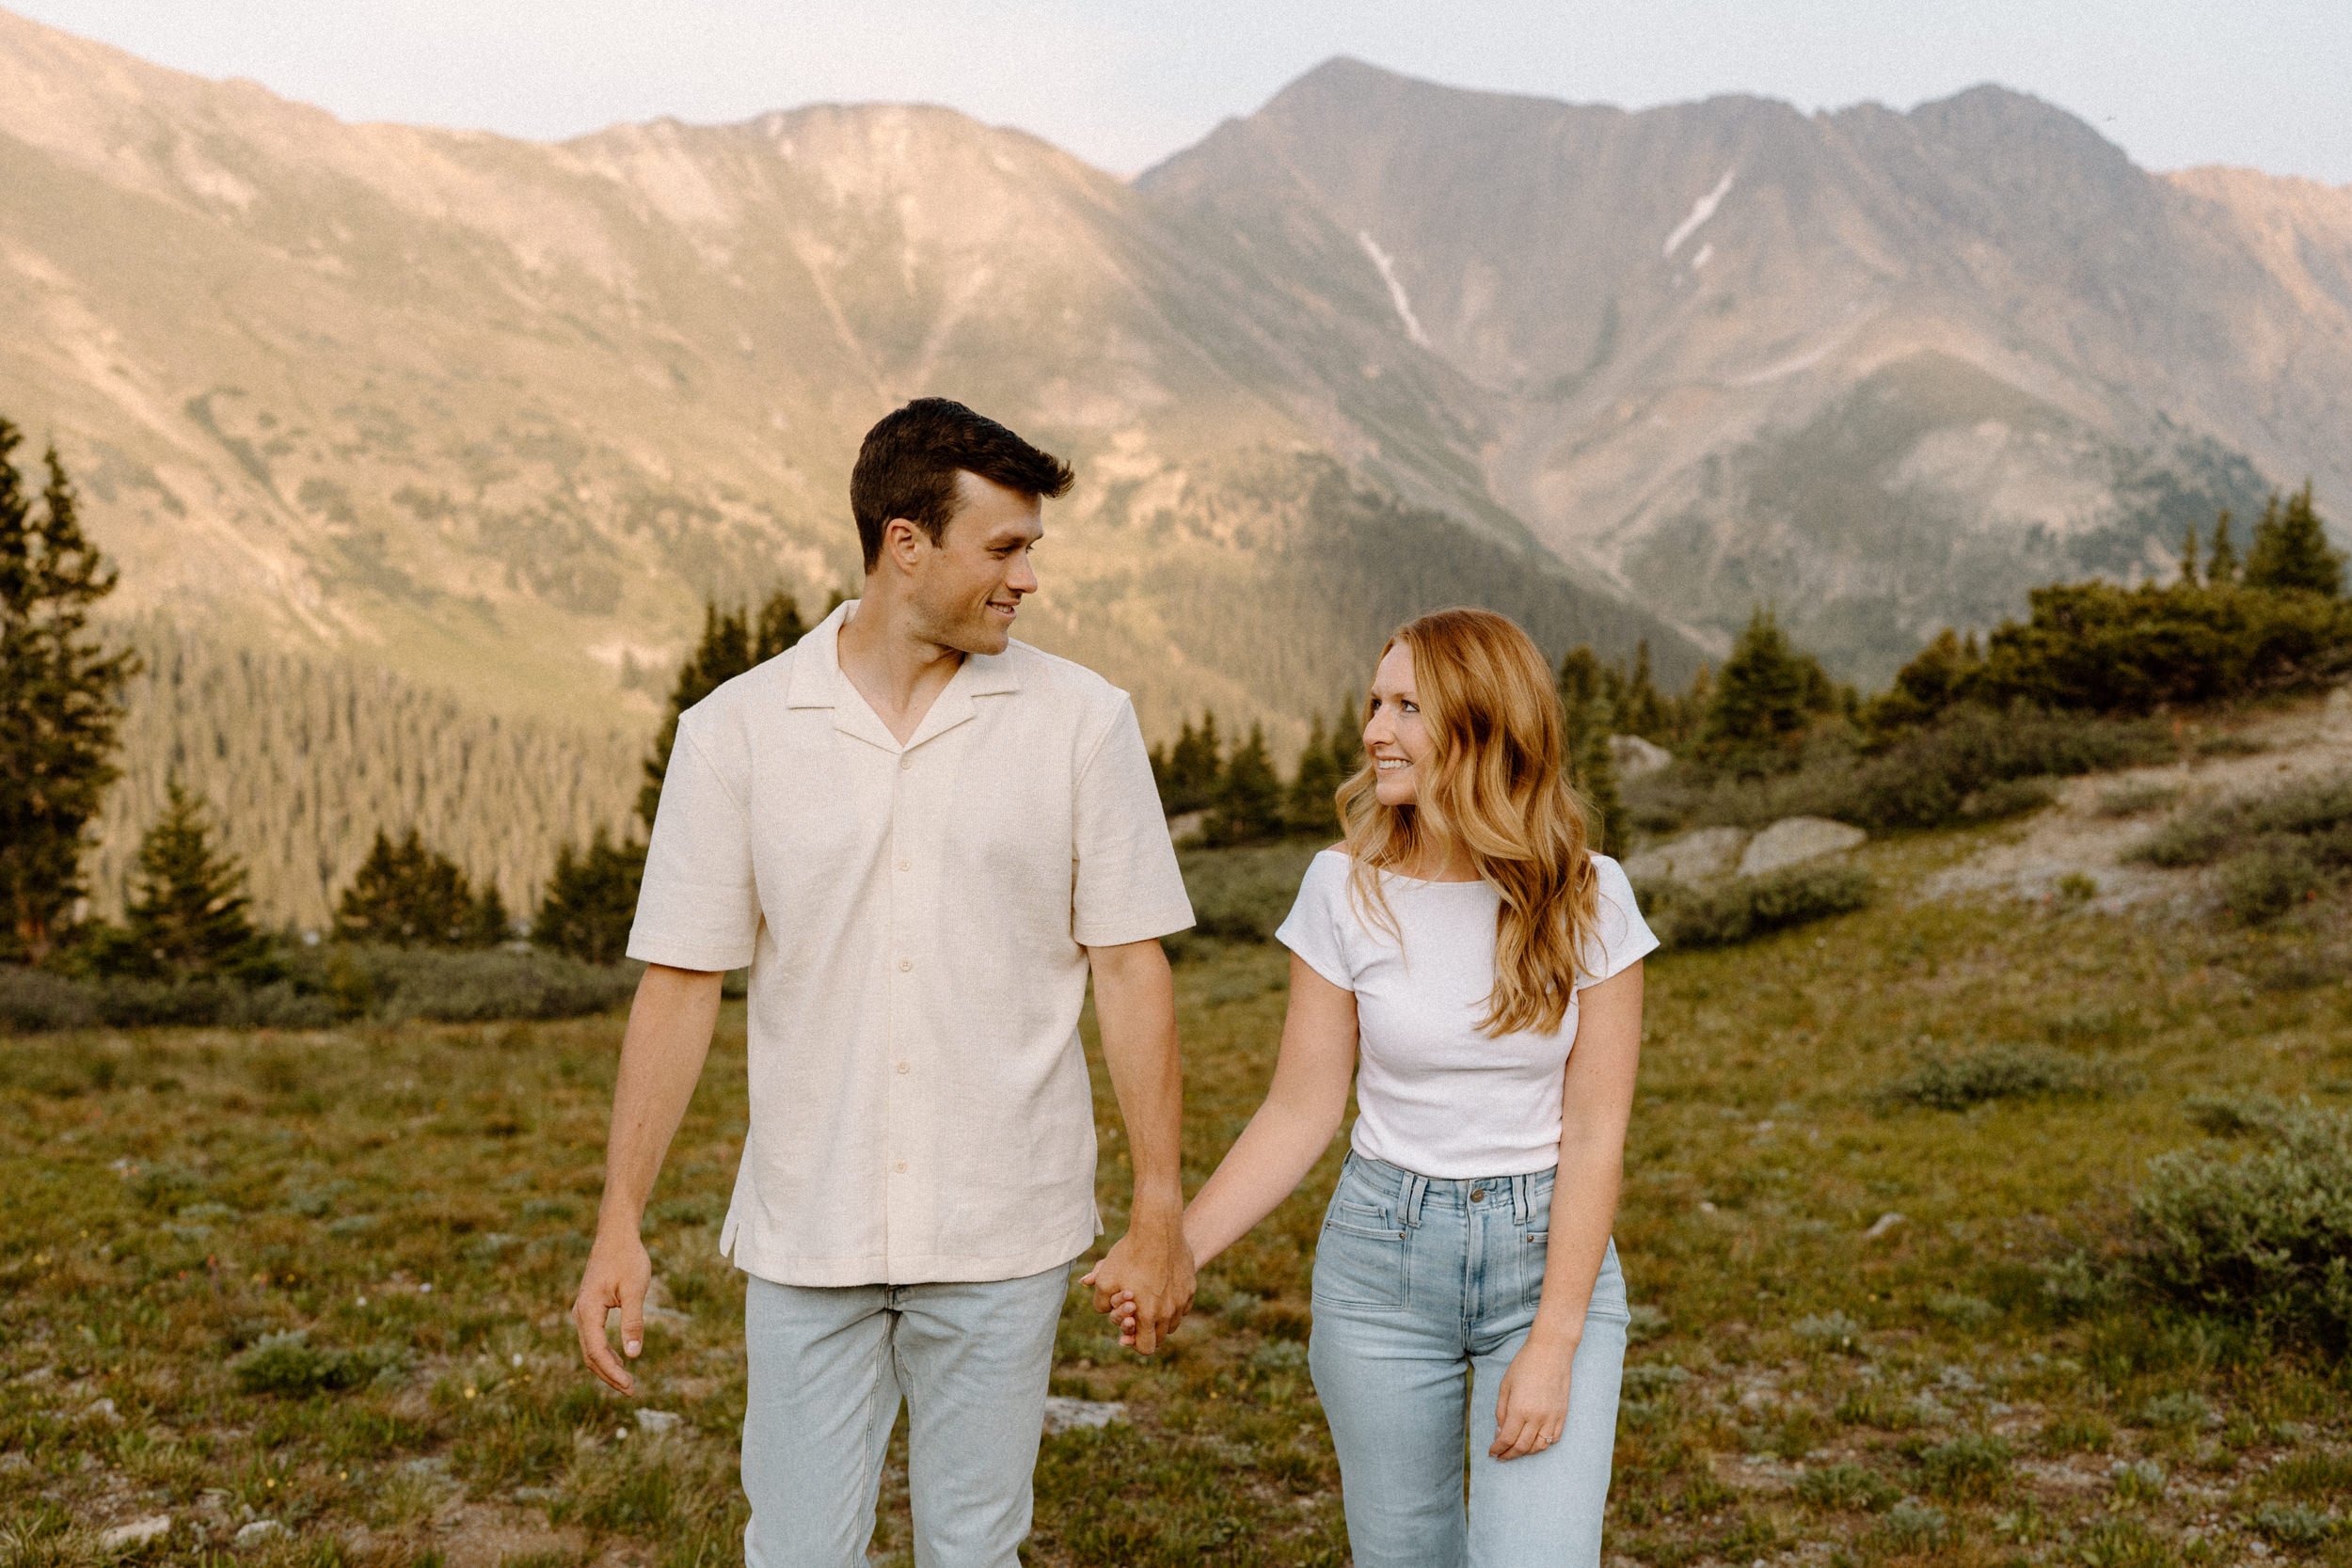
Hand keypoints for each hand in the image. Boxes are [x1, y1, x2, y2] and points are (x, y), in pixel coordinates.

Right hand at [572, 1225, 652, 1393]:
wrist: (616, 1234)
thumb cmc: (627, 1258)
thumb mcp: (635, 1290)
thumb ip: (633, 1322)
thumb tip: (634, 1355)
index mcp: (588, 1311)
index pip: (597, 1352)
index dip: (613, 1372)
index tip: (630, 1385)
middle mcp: (580, 1314)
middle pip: (590, 1355)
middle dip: (609, 1375)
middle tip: (631, 1390)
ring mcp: (583, 1311)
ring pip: (590, 1348)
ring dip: (607, 1366)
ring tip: (626, 1381)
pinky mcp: (590, 1308)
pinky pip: (593, 1338)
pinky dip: (605, 1353)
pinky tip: (621, 1358)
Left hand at [1079, 1211, 1194, 1353]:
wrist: (1158, 1228)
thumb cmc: (1129, 1254)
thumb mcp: (1105, 1279)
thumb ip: (1101, 1303)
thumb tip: (1106, 1311)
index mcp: (1149, 1315)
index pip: (1146, 1347)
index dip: (1135, 1343)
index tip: (1128, 1331)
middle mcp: (1169, 1312)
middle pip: (1160, 1337)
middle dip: (1147, 1332)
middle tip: (1136, 1317)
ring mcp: (1183, 1299)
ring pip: (1173, 1323)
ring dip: (1161, 1319)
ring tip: (1148, 1303)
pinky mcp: (1191, 1287)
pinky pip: (1183, 1306)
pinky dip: (1172, 1305)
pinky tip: (1161, 1290)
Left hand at [1490, 1337, 1574, 1459]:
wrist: (1551, 1352)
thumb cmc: (1524, 1365)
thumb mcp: (1505, 1386)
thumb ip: (1501, 1411)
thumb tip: (1500, 1432)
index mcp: (1519, 1409)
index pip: (1507, 1439)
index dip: (1498, 1449)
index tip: (1492, 1453)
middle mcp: (1537, 1417)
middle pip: (1522, 1447)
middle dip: (1509, 1455)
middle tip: (1501, 1457)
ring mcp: (1552, 1417)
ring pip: (1539, 1447)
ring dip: (1526, 1453)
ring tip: (1516, 1451)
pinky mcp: (1563, 1415)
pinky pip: (1554, 1438)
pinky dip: (1543, 1445)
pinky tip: (1535, 1443)